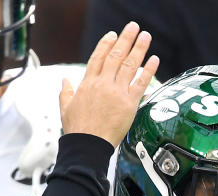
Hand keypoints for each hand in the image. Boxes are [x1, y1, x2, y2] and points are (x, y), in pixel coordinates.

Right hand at [59, 22, 158, 146]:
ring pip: (130, 65)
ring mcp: (117, 93)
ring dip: (139, 48)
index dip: (106, 44)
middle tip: (133, 27)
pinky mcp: (129, 104)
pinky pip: (141, 83)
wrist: (88, 145)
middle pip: (116, 56)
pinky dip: (148, 71)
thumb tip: (64, 80)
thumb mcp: (65, 107)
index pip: (98, 57)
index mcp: (88, 83)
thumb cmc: (77, 130)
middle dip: (126, 39)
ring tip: (145, 36)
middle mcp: (103, 84)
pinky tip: (154, 60)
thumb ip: (66, 92)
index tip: (112, 35)